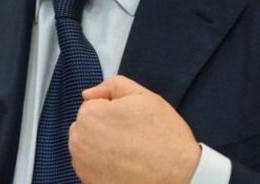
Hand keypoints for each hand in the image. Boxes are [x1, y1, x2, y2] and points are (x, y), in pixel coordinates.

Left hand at [69, 75, 200, 183]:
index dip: (113, 111)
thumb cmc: (164, 136)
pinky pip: (92, 167)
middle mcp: (79, 142)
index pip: (93, 105)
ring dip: (102, 147)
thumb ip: (113, 86)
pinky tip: (125, 166)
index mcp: (90, 116)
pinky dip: (104, 166)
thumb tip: (88, 94)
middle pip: (86, 126)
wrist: (180, 175)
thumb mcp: (144, 96)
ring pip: (88, 147)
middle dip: (104, 128)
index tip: (130, 121)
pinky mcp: (89, 183)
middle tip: (131, 137)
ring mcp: (82, 166)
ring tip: (130, 152)